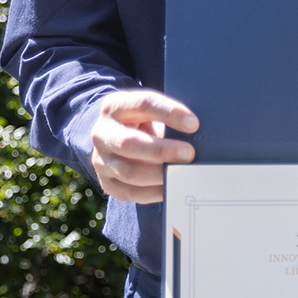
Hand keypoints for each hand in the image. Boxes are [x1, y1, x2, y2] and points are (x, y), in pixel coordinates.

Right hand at [89, 89, 198, 203]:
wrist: (115, 139)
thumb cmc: (141, 123)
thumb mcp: (150, 112)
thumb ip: (168, 118)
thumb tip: (197, 131)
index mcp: (114, 107)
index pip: (143, 104)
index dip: (169, 113)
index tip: (194, 124)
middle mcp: (102, 133)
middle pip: (129, 142)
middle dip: (162, 150)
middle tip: (189, 153)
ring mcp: (100, 160)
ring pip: (129, 172)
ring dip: (160, 174)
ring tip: (183, 174)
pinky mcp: (107, 183)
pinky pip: (131, 193)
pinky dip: (154, 192)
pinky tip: (172, 188)